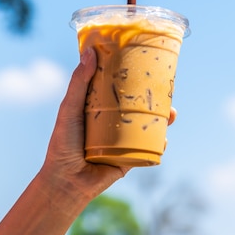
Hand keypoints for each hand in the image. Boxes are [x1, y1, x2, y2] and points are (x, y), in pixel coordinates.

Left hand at [40, 47, 176, 201]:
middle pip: (140, 105)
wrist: (66, 182)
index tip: (149, 64)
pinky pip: (150, 149)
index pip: (121, 88)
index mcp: (101, 107)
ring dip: (164, 119)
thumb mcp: (70, 108)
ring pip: (149, 125)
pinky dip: (160, 143)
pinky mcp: (131, 158)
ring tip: (172, 113)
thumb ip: (79, 82)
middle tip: (168, 89)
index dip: (136, 77)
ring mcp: (125, 140)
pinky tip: (165, 139)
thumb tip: (90, 52)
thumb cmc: (63, 144)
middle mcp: (115, 122)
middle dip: (157, 98)